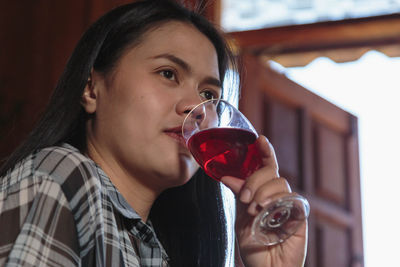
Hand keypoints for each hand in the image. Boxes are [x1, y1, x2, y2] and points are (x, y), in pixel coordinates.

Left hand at [221, 136, 307, 266]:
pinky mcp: (299, 214)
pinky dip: (277, 201)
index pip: (266, 167)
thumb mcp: (241, 218)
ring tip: (255, 210)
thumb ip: (239, 195)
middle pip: (270, 171)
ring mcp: (289, 203)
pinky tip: (267, 211)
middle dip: (255, 180)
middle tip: (245, 198)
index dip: (264, 152)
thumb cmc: (255, 246)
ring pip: (279, 182)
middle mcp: (277, 196)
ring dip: (263, 192)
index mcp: (263, 193)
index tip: (259, 140)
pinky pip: (291, 197)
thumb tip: (226, 176)